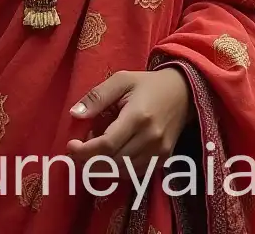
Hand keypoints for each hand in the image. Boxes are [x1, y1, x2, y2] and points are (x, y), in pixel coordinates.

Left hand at [66, 67, 194, 172]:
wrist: (183, 92)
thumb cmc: (148, 84)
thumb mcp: (121, 80)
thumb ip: (97, 97)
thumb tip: (75, 114)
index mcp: (138, 117)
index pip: (107, 145)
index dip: (85, 150)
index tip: (70, 146)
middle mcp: (151, 139)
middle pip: (113, 162)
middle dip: (89, 160)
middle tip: (77, 150)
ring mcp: (159, 152)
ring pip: (123, 172)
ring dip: (102, 166)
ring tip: (93, 149)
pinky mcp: (163, 160)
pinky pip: (135, 174)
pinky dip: (118, 169)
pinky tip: (111, 156)